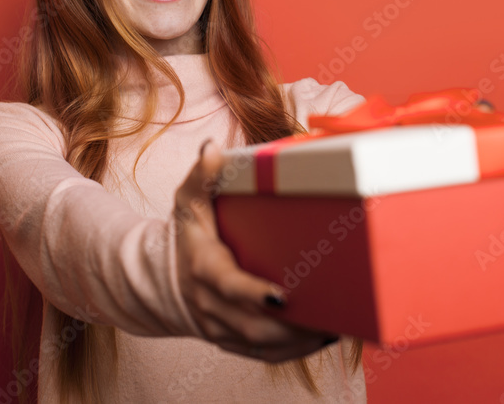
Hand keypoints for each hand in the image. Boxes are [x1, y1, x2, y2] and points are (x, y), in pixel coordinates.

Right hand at [172, 140, 337, 362]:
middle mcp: (210, 304)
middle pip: (253, 325)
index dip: (253, 294)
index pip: (228, 286)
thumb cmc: (188, 235)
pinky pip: (266, 355)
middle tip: (332, 311)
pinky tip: (323, 335)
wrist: (167, 279)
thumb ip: (202, 175)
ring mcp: (222, 328)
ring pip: (263, 344)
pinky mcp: (234, 342)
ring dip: (300, 339)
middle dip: (292, 324)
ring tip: (337, 323)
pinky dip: (296, 350)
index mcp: (203, 268)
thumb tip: (212, 149)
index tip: (283, 294)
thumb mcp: (189, 201)